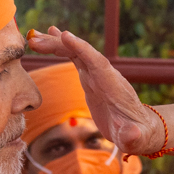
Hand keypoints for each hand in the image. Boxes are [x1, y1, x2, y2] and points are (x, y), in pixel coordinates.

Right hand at [27, 27, 163, 154]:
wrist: (139, 128)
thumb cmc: (136, 134)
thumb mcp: (134, 138)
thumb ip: (132, 136)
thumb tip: (133, 135)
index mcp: (113, 86)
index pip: (97, 63)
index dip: (82, 49)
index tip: (64, 35)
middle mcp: (104, 75)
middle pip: (82, 53)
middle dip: (60, 45)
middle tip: (34, 40)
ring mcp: (97, 75)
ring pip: (75, 53)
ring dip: (56, 44)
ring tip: (34, 37)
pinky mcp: (90, 79)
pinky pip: (75, 59)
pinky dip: (62, 49)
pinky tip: (49, 40)